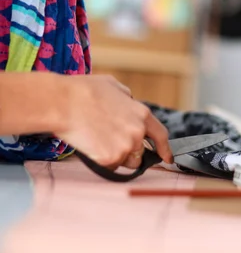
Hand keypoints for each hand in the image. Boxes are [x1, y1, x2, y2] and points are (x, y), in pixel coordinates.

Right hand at [54, 74, 172, 168]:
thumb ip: (127, 99)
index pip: (161, 135)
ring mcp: (125, 146)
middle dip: (128, 150)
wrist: (63, 103)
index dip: (164, 148)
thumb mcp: (113, 86)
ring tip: (98, 139)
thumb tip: (129, 103)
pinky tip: (91, 143)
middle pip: (140, 153)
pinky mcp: (110, 158)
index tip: (166, 158)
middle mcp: (138, 132)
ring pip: (126, 162)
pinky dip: (101, 159)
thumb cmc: (84, 92)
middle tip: (108, 139)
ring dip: (116, 156)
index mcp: (142, 113)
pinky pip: (110, 166)